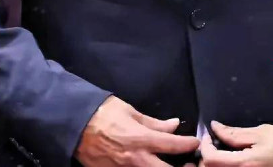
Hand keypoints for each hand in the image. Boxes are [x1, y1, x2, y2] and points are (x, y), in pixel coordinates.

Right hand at [76, 96, 200, 166]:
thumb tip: (173, 125)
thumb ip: (154, 122)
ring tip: (171, 166)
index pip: (173, 145)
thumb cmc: (105, 113)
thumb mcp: (131, 111)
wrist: (77, 125)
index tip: (196, 142)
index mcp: (142, 139)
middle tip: (189, 163)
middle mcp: (137, 159)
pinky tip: (151, 165)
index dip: (188, 144)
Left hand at [200, 121, 272, 166]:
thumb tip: (214, 127)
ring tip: (222, 151)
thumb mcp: (262, 132)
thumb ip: (235, 133)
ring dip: (217, 163)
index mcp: (246, 165)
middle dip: (208, 157)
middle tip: (213, 143)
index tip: (208, 135)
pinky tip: (233, 159)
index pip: (211, 160)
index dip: (204, 146)